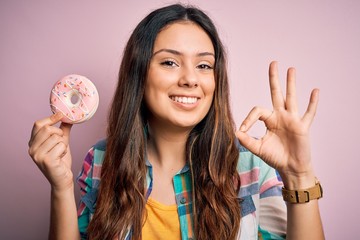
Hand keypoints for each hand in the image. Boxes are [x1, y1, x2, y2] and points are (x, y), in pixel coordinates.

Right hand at [28, 112, 73, 190]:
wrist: (62, 179)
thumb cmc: (61, 161)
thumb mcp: (61, 142)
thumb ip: (63, 130)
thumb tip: (67, 117)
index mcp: (33, 143)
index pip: (38, 124)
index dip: (50, 118)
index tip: (61, 114)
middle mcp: (32, 149)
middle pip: (48, 129)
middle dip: (60, 134)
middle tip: (61, 143)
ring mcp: (37, 155)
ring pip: (56, 137)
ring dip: (64, 144)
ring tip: (60, 153)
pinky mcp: (46, 160)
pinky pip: (61, 145)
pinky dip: (65, 150)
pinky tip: (61, 158)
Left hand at [236, 61, 318, 188]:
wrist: (290, 168)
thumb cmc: (275, 157)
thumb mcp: (258, 148)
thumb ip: (247, 140)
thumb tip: (235, 132)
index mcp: (269, 120)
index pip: (258, 110)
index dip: (248, 118)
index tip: (243, 130)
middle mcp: (281, 116)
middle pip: (276, 94)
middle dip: (274, 79)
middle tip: (273, 63)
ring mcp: (293, 120)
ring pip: (291, 98)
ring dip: (291, 84)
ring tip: (291, 69)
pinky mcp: (302, 127)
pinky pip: (309, 113)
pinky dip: (312, 103)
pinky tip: (315, 91)